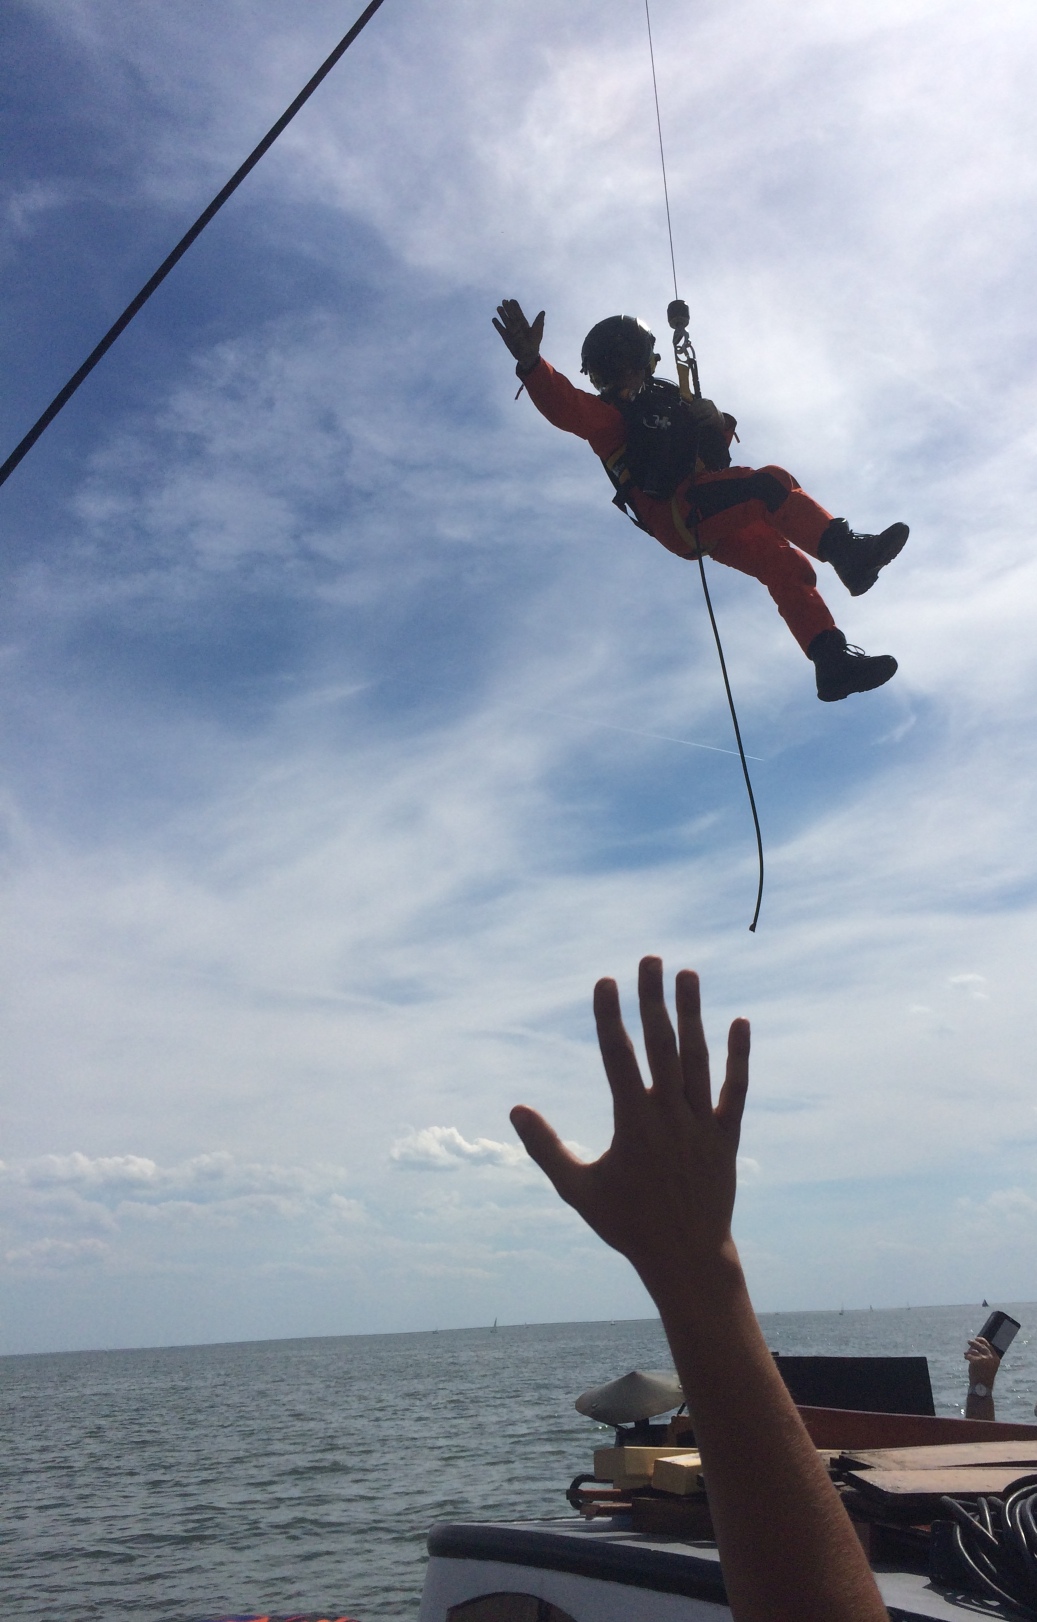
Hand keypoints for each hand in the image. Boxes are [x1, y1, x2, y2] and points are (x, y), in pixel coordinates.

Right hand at [492, 298, 544, 370]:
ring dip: (502, 314)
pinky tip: (494, 319)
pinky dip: (497, 325)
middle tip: (504, 300)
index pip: (519, 313)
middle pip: (511, 315)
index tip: (512, 300)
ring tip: (498, 307)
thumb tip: (543, 311)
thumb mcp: (537, 332)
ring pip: (505, 321)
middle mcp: (516, 326)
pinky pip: (500, 329)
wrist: (528, 355)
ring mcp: (510, 331)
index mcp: (524, 324)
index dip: (516, 306)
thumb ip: (539, 321)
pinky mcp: (506, 337)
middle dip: (508, 308)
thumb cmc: (534, 344)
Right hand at [510, 956, 749, 1294]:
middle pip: (660, 1045)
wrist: (686, 1259)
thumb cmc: (627, 1224)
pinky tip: (740, 1022)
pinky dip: (739, 1057)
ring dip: (693, 1014)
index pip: (618, 1057)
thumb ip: (546, 1148)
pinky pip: (736, 1090)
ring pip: (698, 1059)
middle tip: (649, 958)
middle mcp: (669, 1116)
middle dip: (652, 999)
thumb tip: (515, 1110)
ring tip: (687, 973)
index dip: (610, 1017)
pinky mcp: (727, 1136)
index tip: (605, 981)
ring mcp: (702, 1124)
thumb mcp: (577, 1190)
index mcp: (632, 1124)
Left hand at [965, 1337, 999, 1386]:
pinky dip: (966, 1356)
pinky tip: (965, 1358)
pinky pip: (969, 1354)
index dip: (983, 1341)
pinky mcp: (976, 1360)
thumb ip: (986, 1357)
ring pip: (974, 1350)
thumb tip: (978, 1346)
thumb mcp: (989, 1366)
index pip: (989, 1346)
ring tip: (966, 1353)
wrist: (982, 1386)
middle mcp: (991, 1357)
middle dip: (974, 1342)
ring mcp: (983, 1358)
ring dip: (969, 1351)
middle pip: (981, 1346)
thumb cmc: (984, 1377)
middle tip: (969, 1341)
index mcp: (996, 1359)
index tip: (978, 1338)